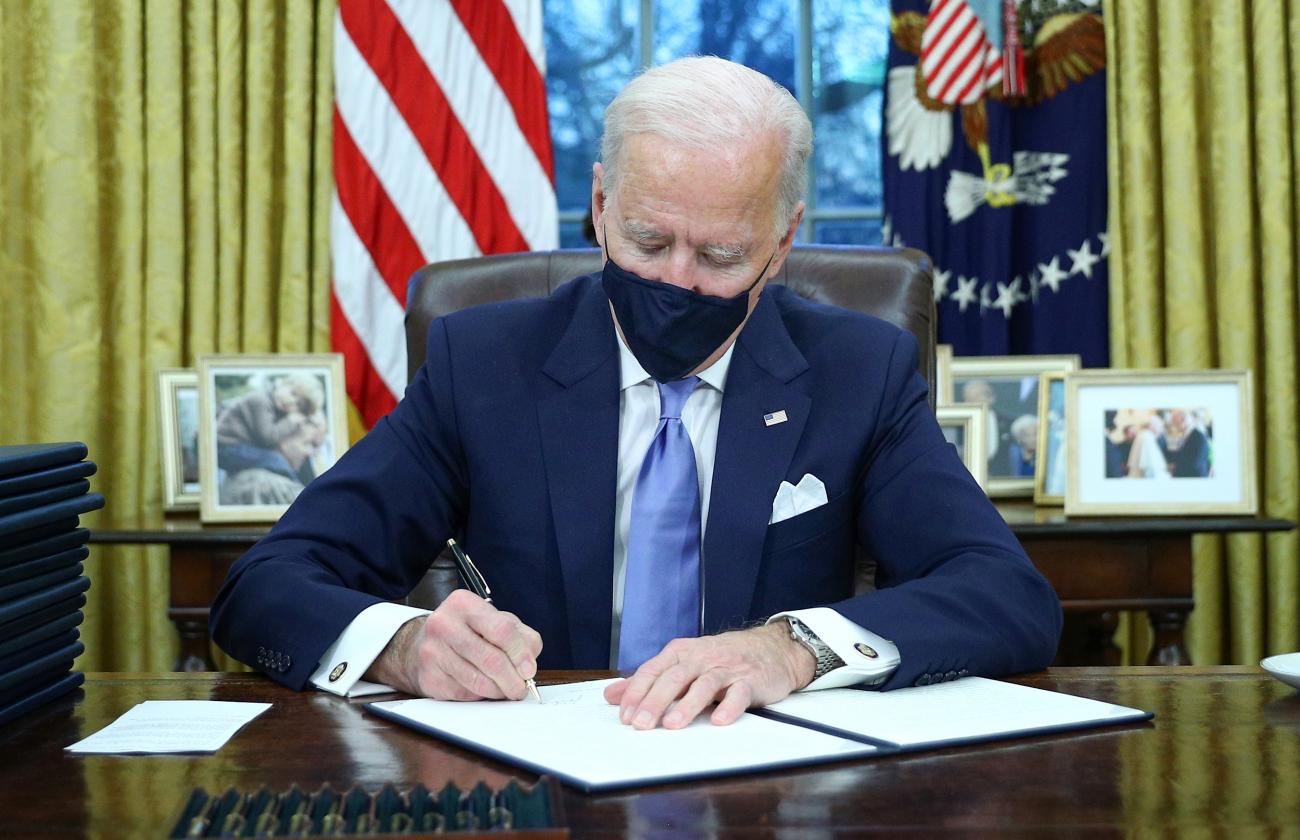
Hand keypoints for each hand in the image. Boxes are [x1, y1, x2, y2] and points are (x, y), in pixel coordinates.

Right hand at [365, 590, 541, 699]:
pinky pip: (465, 695)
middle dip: (513, 680)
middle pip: (492, 660)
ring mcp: (433, 652)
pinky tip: (482, 688)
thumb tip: (529, 664)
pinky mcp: (429, 677)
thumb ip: (520, 636)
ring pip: (479, 682)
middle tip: (521, 688)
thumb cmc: (466, 632)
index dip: (520, 654)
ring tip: (505, 690)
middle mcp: (444, 624)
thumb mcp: (494, 621)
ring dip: (499, 692)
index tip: (529, 670)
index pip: (502, 630)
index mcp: (464, 604)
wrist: (421, 645)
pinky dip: (480, 696)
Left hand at [602, 622, 815, 729]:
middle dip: (655, 701)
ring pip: (704, 684)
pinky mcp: (751, 680)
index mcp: (681, 653)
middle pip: (674, 677)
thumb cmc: (722, 659)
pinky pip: (739, 693)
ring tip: (673, 725)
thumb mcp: (683, 663)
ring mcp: (727, 668)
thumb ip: (648, 680)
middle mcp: (702, 658)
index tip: (625, 716)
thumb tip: (612, 695)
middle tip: (641, 725)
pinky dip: (729, 706)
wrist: (772, 648)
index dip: (637, 693)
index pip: (653, 671)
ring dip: (687, 705)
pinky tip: (718, 720)